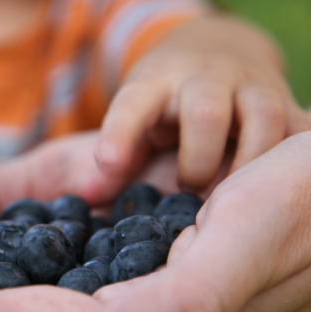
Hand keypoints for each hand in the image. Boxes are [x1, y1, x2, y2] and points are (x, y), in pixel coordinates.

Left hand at [94, 17, 310, 196]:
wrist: (215, 47)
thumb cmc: (166, 99)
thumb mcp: (137, 117)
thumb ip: (118, 156)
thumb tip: (89, 196)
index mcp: (156, 83)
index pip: (133, 104)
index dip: (119, 134)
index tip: (108, 164)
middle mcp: (203, 78)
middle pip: (205, 112)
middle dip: (197, 159)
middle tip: (188, 185)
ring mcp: (248, 84)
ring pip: (263, 116)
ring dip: (248, 162)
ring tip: (229, 191)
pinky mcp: (283, 98)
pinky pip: (298, 127)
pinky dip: (291, 155)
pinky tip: (275, 182)